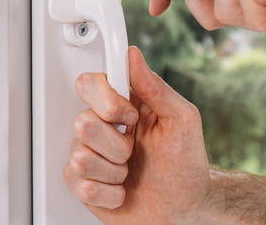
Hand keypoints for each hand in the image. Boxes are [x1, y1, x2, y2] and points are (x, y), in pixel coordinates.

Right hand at [64, 47, 209, 223]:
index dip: (106, 101)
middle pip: (82, 122)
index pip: (90, 83)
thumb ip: (156, 87)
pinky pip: (79, 184)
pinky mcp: (84, 183)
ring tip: (129, 174)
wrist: (184, 211)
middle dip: (116, 144)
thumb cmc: (186, 167)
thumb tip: (133, 56)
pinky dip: (108, 193)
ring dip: (114, 172)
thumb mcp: (182, 121)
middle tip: (133, 151)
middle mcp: (103, 127)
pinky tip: (121, 190)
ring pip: (80, 157)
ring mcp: (91, 155)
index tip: (130, 117)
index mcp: (124, 105)